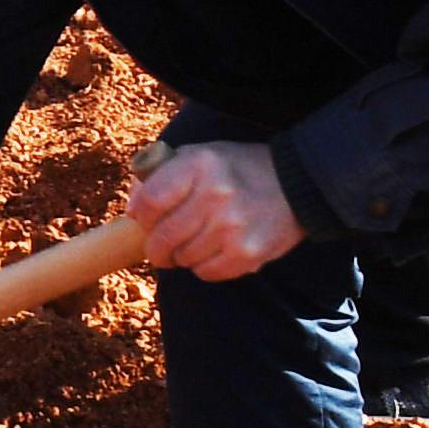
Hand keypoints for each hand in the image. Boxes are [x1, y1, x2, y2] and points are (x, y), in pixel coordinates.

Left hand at [126, 138, 305, 280]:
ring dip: (182, 255)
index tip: (143, 219)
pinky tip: (215, 250)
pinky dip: (204, 266)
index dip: (139, 216)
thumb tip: (131, 207)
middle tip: (161, 244)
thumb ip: (160, 174)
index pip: (148, 202)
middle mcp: (215, 194)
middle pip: (161, 237)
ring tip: (197, 240)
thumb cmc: (237, 170)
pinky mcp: (246, 253)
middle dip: (156, 245)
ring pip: (182, 258)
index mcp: (198, 165)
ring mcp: (232, 227)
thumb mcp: (198, 155)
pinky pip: (206, 273)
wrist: (297, 184)